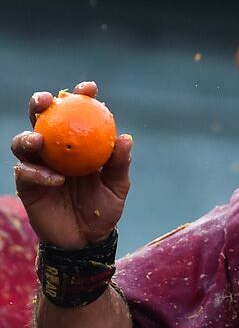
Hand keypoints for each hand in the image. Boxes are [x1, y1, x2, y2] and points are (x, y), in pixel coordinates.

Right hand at [11, 81, 131, 248]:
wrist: (87, 238)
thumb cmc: (105, 209)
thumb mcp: (117, 187)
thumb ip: (119, 164)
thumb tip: (126, 137)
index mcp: (79, 145)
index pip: (77, 114)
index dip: (81, 96)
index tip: (90, 88)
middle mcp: (56, 150)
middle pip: (42, 119)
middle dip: (41, 103)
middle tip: (48, 100)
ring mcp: (39, 165)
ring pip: (24, 142)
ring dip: (28, 136)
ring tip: (39, 139)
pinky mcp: (26, 184)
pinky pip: (25, 172)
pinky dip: (38, 173)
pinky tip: (55, 179)